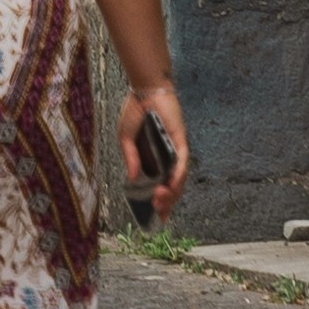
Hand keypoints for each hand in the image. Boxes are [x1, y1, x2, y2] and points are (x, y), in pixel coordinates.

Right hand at [119, 80, 189, 217]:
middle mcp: (168, 158)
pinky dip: (178, 175)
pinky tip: (171, 186)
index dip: (161, 202)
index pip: (161, 185)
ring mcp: (175, 150)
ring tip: (161, 200)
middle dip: (166, 202)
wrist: (144, 89)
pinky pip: (182, 162)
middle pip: (172, 186)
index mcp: (154, 159)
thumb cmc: (135, 111)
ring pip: (179, 178)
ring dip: (172, 192)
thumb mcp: (126, 138)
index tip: (157, 218)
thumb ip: (131, 158)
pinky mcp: (180, 141)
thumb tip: (133, 179)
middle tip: (158, 211)